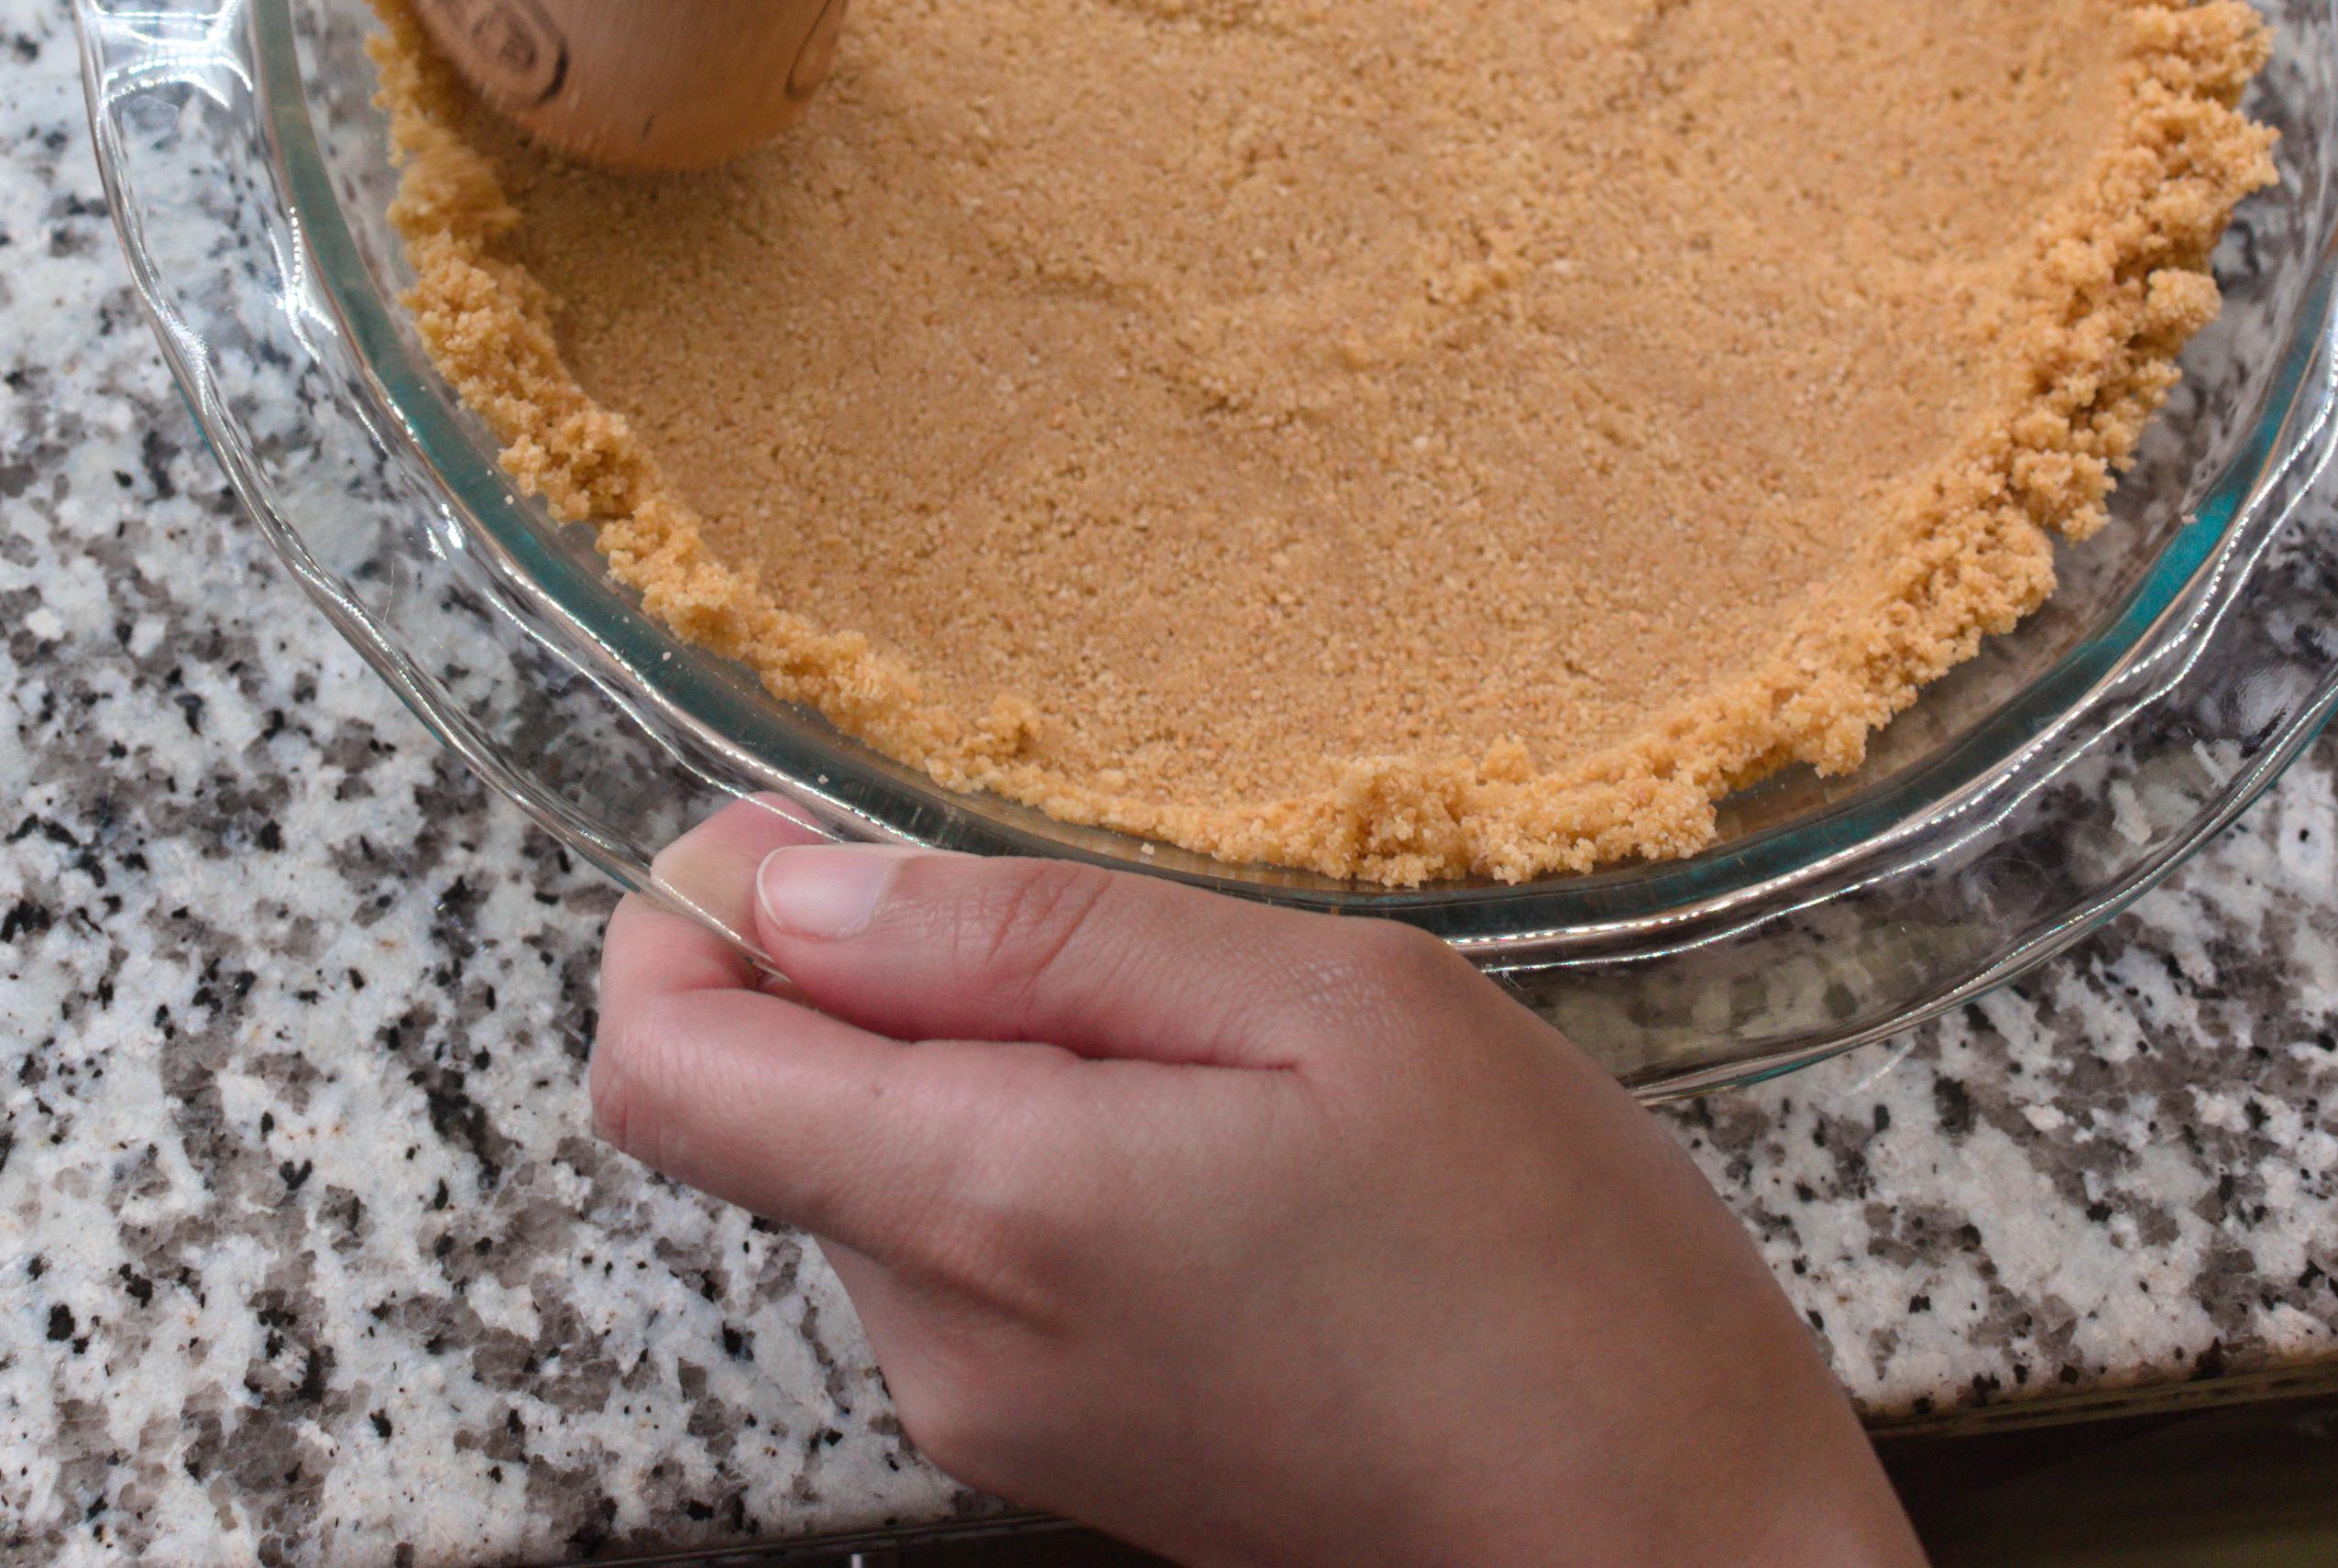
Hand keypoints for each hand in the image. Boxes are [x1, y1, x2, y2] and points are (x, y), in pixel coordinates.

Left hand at [588, 802, 1929, 1567]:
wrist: (1672, 1549)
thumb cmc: (1547, 1268)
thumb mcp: (1330, 1007)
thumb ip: (1031, 938)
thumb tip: (791, 891)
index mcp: (990, 1205)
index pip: (665, 1070)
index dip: (688, 925)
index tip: (808, 840)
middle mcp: (944, 1337)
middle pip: (763, 1113)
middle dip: (866, 982)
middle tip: (1107, 941)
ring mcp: (993, 1413)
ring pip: (870, 1176)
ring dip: (972, 1069)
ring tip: (1206, 1053)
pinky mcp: (1058, 1446)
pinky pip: (964, 1255)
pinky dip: (1032, 1156)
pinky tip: (1216, 1146)